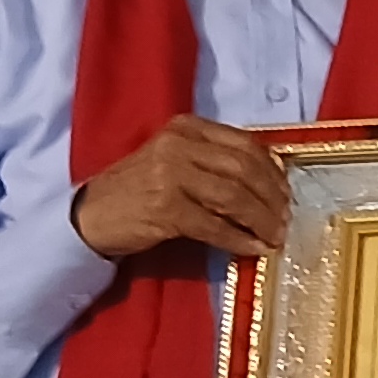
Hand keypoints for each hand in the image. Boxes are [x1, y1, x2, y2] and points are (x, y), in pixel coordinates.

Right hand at [73, 113, 291, 261]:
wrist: (90, 214)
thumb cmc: (138, 189)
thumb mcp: (175, 160)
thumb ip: (213, 161)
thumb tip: (269, 183)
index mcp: (186, 127)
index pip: (245, 144)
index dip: (272, 171)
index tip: (286, 193)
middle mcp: (179, 145)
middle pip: (244, 169)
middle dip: (272, 198)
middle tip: (285, 220)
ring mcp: (170, 174)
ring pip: (233, 197)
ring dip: (261, 221)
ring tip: (274, 237)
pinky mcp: (165, 208)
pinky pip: (214, 225)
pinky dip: (238, 240)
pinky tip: (251, 249)